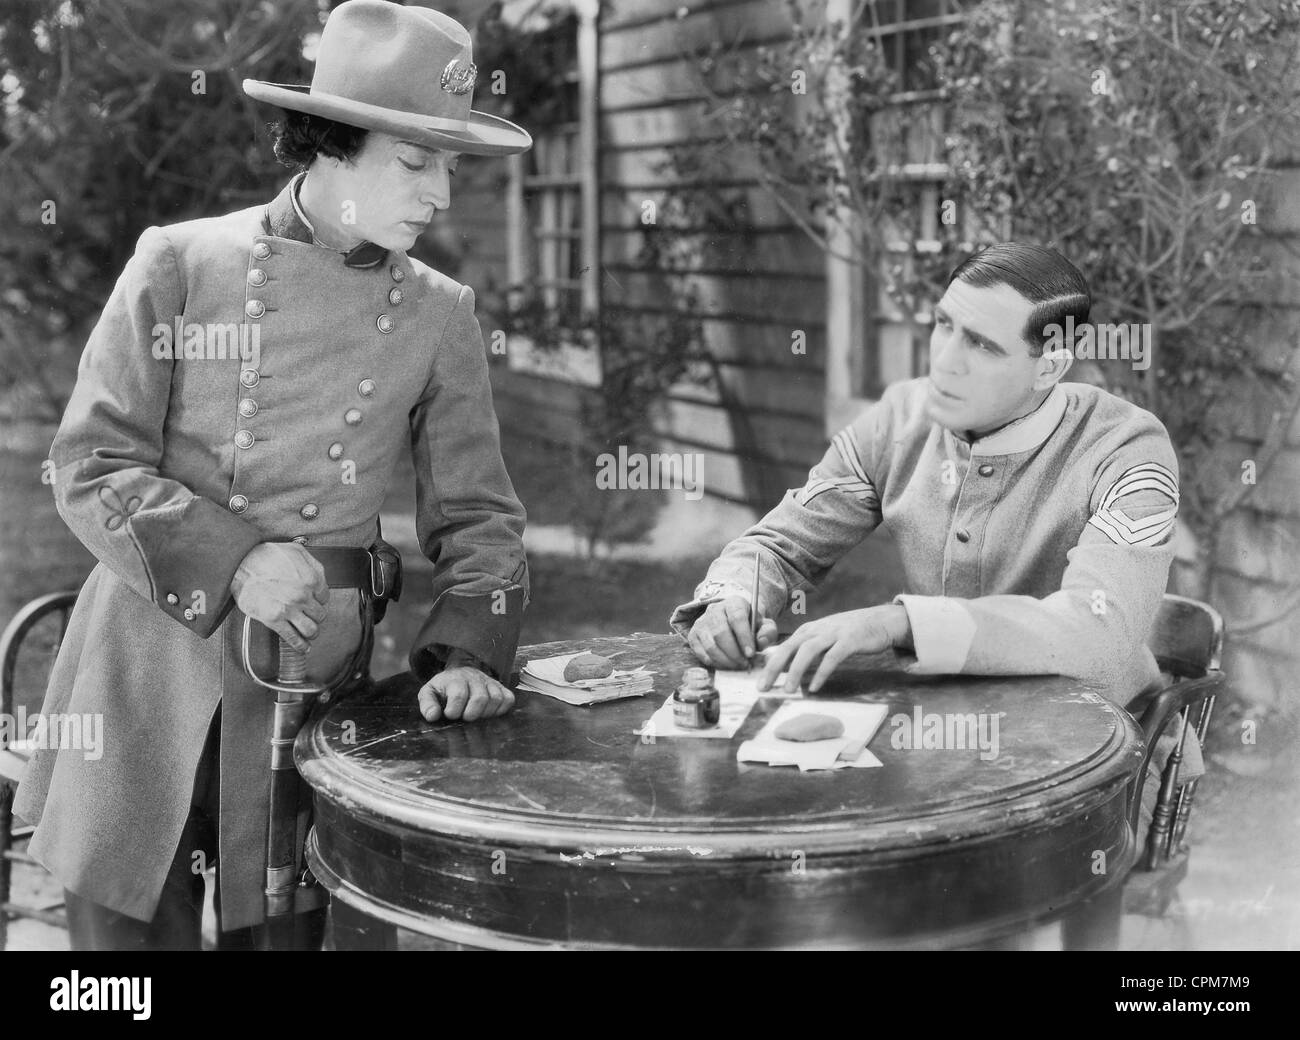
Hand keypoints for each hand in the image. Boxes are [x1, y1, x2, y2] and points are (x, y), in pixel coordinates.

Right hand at [231, 542, 328, 652]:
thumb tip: (321, 579)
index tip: (314, 602)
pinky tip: (303, 648)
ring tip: (310, 633)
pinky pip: (292, 638)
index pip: (325, 598)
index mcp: (311, 579)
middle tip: (310, 617)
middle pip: (320, 615)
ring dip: (312, 633)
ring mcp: (289, 609)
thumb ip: (313, 565)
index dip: (319, 600)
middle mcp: (303, 596)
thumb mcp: (297, 551)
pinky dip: (300, 646)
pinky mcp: (274, 619)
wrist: (241, 563)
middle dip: (316, 617)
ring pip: (311, 630)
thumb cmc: (266, 555)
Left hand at [418, 656, 514, 722]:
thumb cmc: (445, 688)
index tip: (450, 714)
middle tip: (465, 717)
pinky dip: (501, 709)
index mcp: (455, 679)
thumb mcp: (430, 692)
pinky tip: (489, 712)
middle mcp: (475, 679)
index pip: (459, 695)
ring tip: (477, 715)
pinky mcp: (501, 687)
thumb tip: (432, 716)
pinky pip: (508, 699)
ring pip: (496, 699)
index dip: (454, 710)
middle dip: (471, 714)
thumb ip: (427, 704)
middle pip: (480, 698)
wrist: (461, 671)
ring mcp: (490, 682)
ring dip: (486, 713)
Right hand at [687, 595, 778, 667]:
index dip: (744, 637)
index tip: (751, 654)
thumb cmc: (749, 624)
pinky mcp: (693, 635)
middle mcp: (714, 610)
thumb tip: (761, 642)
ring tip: (737, 666)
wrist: (732, 620)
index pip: (737, 618)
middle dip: (734, 653)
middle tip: (745, 664)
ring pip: (710, 645)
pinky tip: (725, 665)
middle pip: (721, 633)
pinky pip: (701, 652)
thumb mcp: (763, 624)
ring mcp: (701, 622)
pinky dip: (714, 662)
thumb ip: (767, 632)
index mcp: (733, 603)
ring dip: (725, 660)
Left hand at [759, 604, 910, 693]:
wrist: (881, 620)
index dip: (769, 665)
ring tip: (787, 690)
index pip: (783, 647)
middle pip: (789, 647)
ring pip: (808, 650)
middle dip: (774, 667)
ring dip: (795, 671)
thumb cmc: (850, 632)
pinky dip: (821, 672)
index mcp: (808, 630)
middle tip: (763, 687)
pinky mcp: (850, 640)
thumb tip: (786, 666)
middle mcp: (817, 629)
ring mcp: (833, 633)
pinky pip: (832, 657)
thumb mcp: (824, 636)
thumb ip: (807, 648)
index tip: (759, 683)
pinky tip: (814, 687)